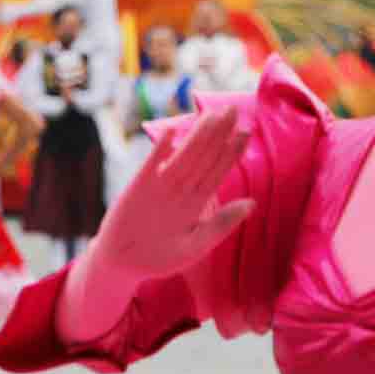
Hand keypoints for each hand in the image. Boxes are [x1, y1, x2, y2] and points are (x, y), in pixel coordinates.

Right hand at [93, 107, 254, 277]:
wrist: (122, 265)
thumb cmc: (160, 258)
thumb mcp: (195, 248)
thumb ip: (221, 225)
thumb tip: (251, 203)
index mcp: (196, 202)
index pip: (217, 171)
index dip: (232, 152)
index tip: (246, 132)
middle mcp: (180, 190)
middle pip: (203, 157)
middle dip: (218, 133)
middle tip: (233, 109)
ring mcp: (159, 187)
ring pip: (183, 158)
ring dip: (196, 136)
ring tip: (211, 115)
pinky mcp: (137, 189)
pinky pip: (150, 167)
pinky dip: (159, 152)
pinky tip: (169, 134)